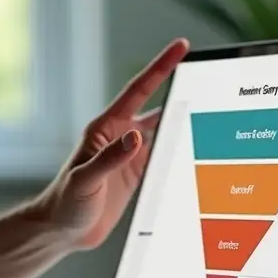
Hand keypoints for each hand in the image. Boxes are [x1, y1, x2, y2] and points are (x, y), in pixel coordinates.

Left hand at [35, 38, 188, 249]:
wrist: (63, 230)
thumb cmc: (65, 202)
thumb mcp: (85, 179)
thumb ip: (110, 159)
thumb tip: (136, 137)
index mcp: (105, 129)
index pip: (138, 91)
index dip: (160, 67)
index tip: (181, 46)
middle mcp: (120, 137)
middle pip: (157, 107)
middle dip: (180, 89)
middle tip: (207, 74)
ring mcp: (130, 156)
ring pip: (164, 132)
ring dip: (185, 122)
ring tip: (214, 109)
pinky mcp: (137, 174)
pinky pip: (165, 156)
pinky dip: (182, 151)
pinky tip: (201, 148)